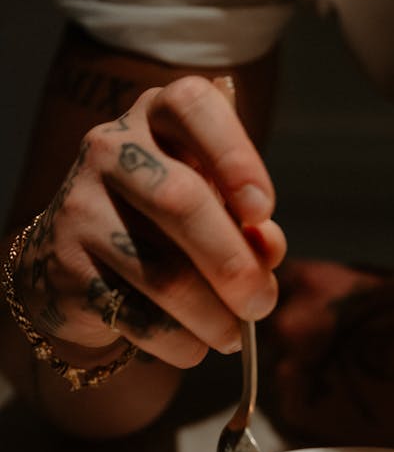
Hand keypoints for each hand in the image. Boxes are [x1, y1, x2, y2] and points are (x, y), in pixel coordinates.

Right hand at [13, 75, 285, 367]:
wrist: (77, 269)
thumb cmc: (165, 231)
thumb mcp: (214, 212)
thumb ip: (247, 224)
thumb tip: (267, 249)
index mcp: (156, 118)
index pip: (192, 105)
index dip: (235, 157)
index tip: (263, 212)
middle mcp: (111, 150)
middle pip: (180, 202)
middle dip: (233, 264)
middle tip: (262, 304)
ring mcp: (81, 207)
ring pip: (162, 273)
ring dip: (211, 317)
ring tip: (233, 335)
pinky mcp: (67, 267)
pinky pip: (137, 316)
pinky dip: (178, 341)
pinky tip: (194, 345)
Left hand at [262, 259, 393, 451]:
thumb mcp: (389, 282)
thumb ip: (345, 280)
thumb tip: (330, 285)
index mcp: (310, 285)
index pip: (279, 282)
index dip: (296, 295)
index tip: (310, 306)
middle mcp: (288, 323)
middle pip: (273, 326)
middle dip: (296, 335)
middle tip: (331, 348)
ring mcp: (288, 369)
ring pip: (281, 366)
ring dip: (303, 370)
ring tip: (344, 377)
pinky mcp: (295, 408)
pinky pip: (293, 400)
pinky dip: (311, 401)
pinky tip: (343, 400)